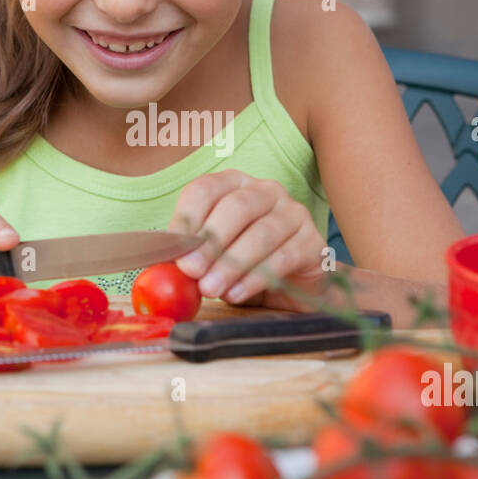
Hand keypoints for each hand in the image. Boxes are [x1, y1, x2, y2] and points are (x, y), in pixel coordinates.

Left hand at [168, 170, 326, 310]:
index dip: (186, 219)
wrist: (294, 285)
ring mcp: (293, 213)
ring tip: (211, 289)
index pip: (205, 190)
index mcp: (234, 184)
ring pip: (261, 233)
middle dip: (210, 241)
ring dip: (231, 263)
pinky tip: (236, 294)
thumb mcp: (213, 256)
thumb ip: (191, 255)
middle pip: (236, 207)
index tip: (173, 249)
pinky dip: (256, 278)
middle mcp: (266, 191)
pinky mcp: (313, 242)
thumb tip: (164, 267)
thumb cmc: (246, 264)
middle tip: (191, 271)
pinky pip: (283, 258)